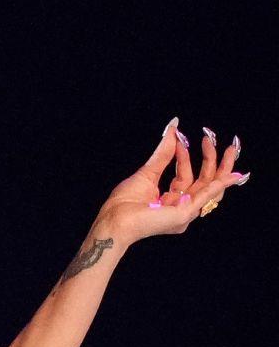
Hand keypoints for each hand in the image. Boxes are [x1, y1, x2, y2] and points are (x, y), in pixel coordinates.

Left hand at [95, 118, 247, 244]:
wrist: (114, 218)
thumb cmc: (125, 202)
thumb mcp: (148, 172)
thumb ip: (164, 153)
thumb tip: (173, 128)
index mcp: (170, 201)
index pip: (186, 177)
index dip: (186, 158)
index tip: (182, 139)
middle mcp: (180, 208)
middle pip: (204, 183)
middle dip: (214, 161)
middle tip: (215, 140)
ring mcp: (184, 214)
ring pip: (209, 188)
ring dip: (219, 167)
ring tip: (228, 148)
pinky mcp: (184, 215)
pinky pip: (205, 197)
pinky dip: (219, 185)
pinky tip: (232, 174)